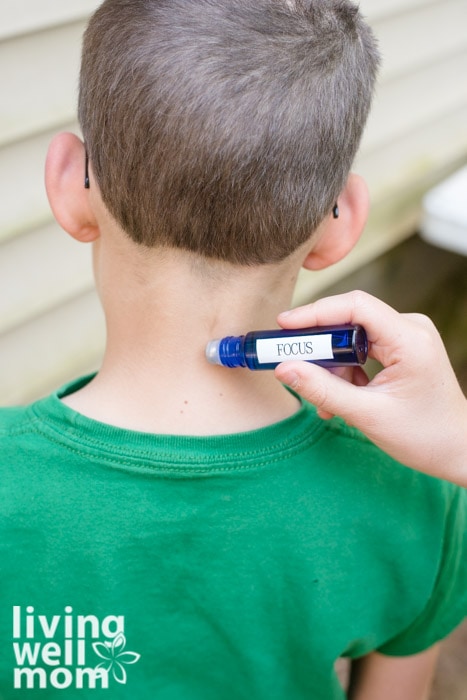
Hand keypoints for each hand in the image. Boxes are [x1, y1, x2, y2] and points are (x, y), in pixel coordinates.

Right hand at [275, 291, 466, 485]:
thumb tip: (285, 369)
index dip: (316, 312)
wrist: (456, 450)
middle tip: (291, 363)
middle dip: (319, 346)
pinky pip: (362, 349)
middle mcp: (410, 329)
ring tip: (326, 401)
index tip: (284, 325)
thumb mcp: (367, 415)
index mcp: (410, 339)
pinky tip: (342, 398)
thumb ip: (323, 390)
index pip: (356, 307)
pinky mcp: (401, 349)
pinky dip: (346, 371)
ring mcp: (407, 338)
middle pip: (350, 321)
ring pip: (352, 337)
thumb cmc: (425, 435)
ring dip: (332, 366)